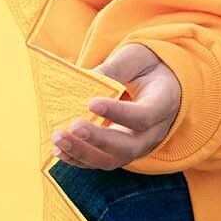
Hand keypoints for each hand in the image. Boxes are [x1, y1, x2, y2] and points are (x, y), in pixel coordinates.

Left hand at [51, 42, 180, 170]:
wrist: (159, 86)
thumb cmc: (147, 68)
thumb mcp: (136, 58)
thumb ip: (115, 67)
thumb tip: (87, 77)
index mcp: (163, 104)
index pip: (143, 116)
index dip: (118, 113)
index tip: (91, 103)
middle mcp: (152, 133)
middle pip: (128, 147)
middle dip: (97, 139)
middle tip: (73, 126)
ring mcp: (136, 147)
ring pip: (112, 160)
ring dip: (82, 152)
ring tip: (58, 137)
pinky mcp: (120, 153)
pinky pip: (100, 162)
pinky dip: (78, 159)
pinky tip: (59, 149)